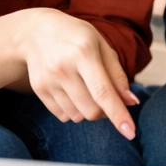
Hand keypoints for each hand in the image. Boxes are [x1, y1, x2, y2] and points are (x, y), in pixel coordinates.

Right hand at [16, 10, 138, 138]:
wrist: (35, 32)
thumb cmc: (75, 37)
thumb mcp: (101, 45)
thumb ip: (117, 74)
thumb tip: (131, 102)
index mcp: (84, 52)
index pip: (103, 91)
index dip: (118, 114)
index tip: (130, 133)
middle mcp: (63, 68)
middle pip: (91, 110)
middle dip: (104, 111)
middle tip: (105, 97)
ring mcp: (48, 80)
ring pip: (78, 116)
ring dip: (88, 110)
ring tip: (84, 88)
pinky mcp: (39, 90)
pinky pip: (63, 116)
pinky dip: (73, 110)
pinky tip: (70, 90)